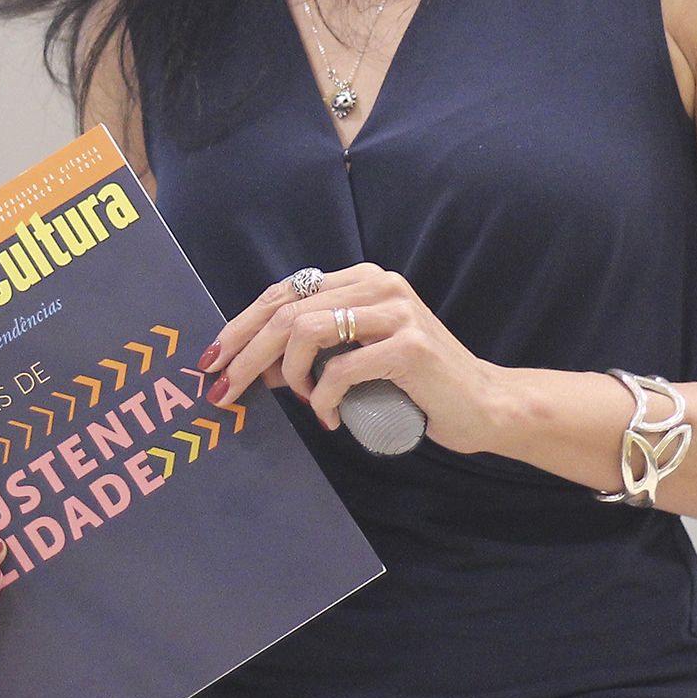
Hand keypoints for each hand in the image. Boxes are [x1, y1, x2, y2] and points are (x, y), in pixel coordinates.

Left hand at [200, 262, 503, 454]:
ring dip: (289, 376)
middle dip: (245, 353)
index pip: (283, 292)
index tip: (212, 359)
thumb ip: (314, 348)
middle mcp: (377, 284)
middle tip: (223, 390)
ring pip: (305, 331)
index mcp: (360, 279)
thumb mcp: (356, 356)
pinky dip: (325, 399)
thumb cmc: (414, 385)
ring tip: (306, 402)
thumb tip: (252, 365)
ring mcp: (395, 312)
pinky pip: (340, 371)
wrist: (483, 404)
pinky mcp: (409, 346)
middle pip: (285, 310)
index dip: (240, 325)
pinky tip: (332, 418)